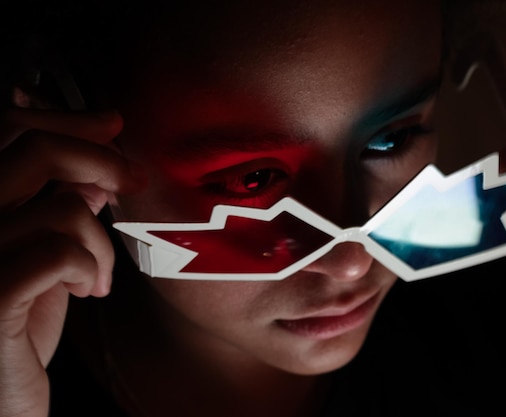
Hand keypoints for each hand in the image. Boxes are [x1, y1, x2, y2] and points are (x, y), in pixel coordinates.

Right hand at [0, 108, 143, 416]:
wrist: (0, 397)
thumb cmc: (16, 331)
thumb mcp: (38, 258)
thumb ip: (54, 211)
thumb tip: (94, 173)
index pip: (8, 129)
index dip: (68, 120)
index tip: (112, 125)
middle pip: (36, 150)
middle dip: (102, 160)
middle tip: (133, 181)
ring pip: (64, 207)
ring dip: (100, 243)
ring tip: (97, 274)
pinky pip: (60, 251)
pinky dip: (89, 267)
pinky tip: (85, 290)